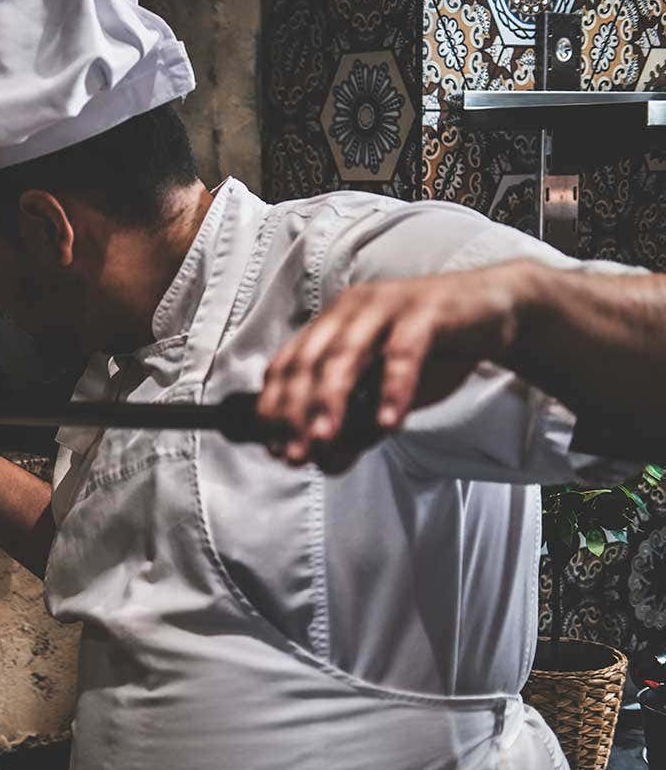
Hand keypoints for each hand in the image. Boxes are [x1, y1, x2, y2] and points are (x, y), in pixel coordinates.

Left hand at [256, 260, 534, 471]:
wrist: (494, 314)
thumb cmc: (431, 356)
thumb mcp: (383, 394)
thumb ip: (354, 424)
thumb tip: (321, 461)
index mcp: (329, 326)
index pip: (286, 366)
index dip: (275, 409)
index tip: (274, 450)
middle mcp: (348, 312)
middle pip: (308, 362)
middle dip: (295, 413)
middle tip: (295, 455)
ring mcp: (385, 308)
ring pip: (345, 354)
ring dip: (330, 401)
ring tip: (325, 440)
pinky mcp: (426, 312)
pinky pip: (404, 352)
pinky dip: (393, 389)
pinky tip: (390, 423)